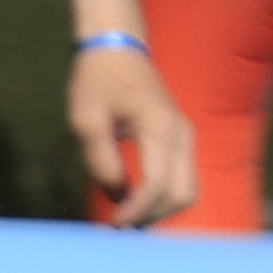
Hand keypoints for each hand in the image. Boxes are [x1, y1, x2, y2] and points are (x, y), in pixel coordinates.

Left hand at [74, 40, 198, 225]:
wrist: (116, 47)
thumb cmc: (97, 81)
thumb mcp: (85, 120)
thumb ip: (100, 162)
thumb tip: (116, 195)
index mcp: (160, 129)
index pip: (156, 185)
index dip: (135, 211)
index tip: (112, 225)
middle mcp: (182, 136)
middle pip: (181, 195)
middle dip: (151, 216)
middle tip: (118, 225)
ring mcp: (186, 137)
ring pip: (186, 191)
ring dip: (159, 210)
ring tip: (127, 216)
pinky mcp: (181, 140)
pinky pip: (180, 179)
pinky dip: (162, 197)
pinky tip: (135, 200)